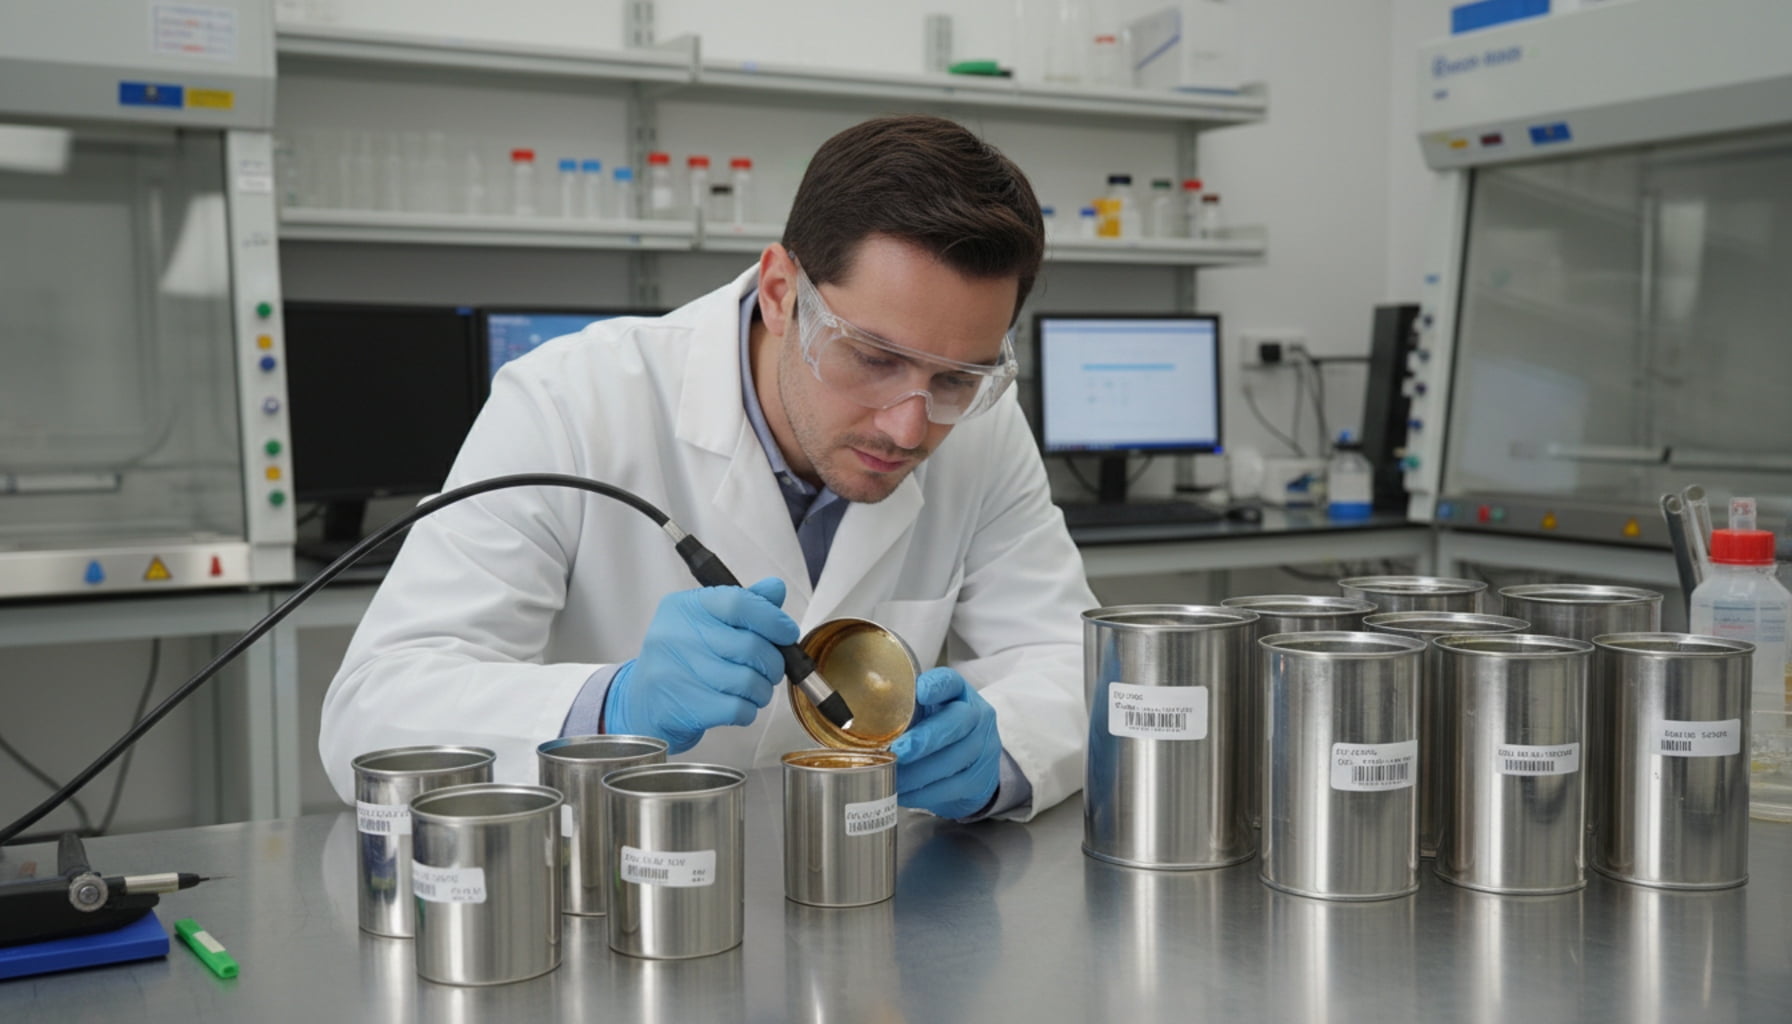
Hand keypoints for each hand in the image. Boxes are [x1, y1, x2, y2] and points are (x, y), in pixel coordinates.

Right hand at [604, 578, 798, 753]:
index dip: (772, 619)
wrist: (642, 703)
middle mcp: (676, 634)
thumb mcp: (706, 622)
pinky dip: (748, 710)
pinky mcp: (683, 705)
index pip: (738, 603)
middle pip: (750, 645)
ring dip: (762, 690)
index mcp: (685, 607)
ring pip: (748, 680)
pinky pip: (738, 708)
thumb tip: (776, 588)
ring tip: (754, 689)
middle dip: (773, 662)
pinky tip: (740, 705)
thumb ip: (744, 604)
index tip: (787, 633)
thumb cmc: (682, 659)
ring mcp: (677, 671)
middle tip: (771, 669)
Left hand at [889, 667, 1000, 818]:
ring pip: (953, 760)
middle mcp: (976, 716)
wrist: (975, 762)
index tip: (920, 692)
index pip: (950, 682)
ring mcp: (983, 748)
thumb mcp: (924, 712)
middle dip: (926, 739)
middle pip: (956, 723)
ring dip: (919, 773)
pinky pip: (952, 788)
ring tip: (894, 777)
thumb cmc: (938, 730)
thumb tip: (849, 717)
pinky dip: (924, 793)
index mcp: (958, 693)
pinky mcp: (980, 778)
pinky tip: (905, 793)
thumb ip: (900, 710)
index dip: (936, 686)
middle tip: (899, 751)